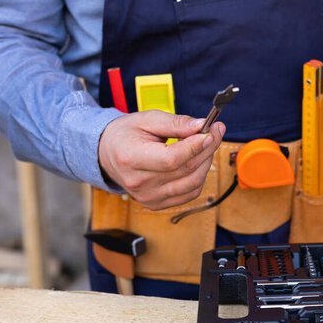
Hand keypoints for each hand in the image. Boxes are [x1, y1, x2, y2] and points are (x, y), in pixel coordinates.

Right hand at [98, 110, 224, 209]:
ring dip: (206, 163)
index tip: (210, 132)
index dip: (195, 146)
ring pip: (193, 184)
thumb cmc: (126, 134)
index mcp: (131, 158)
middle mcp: (139, 183)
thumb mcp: (147, 119)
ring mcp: (148, 197)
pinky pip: (189, 193)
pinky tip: (196, 161)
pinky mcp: (157, 204)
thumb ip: (175, 122)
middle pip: (185, 170)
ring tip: (206, 145)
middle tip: (215, 131)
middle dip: (207, 149)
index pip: (171, 159)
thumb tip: (201, 126)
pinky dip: (199, 176)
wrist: (107, 154)